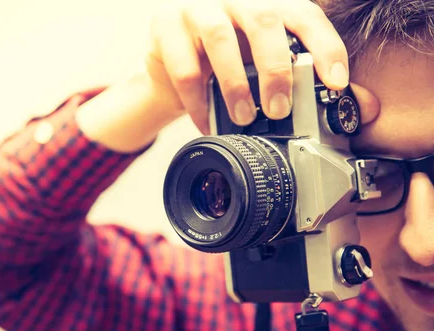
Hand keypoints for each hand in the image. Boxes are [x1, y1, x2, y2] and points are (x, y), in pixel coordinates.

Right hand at [145, 0, 349, 133]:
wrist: (169, 71)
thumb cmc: (224, 67)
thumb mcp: (264, 71)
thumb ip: (308, 84)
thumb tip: (363, 107)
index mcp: (266, 5)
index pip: (303, 14)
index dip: (325, 45)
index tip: (335, 82)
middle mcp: (234, 0)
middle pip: (263, 19)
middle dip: (276, 69)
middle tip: (280, 109)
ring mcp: (197, 9)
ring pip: (219, 37)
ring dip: (235, 83)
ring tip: (243, 117)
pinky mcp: (165, 27)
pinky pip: (183, 66)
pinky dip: (197, 100)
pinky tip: (206, 121)